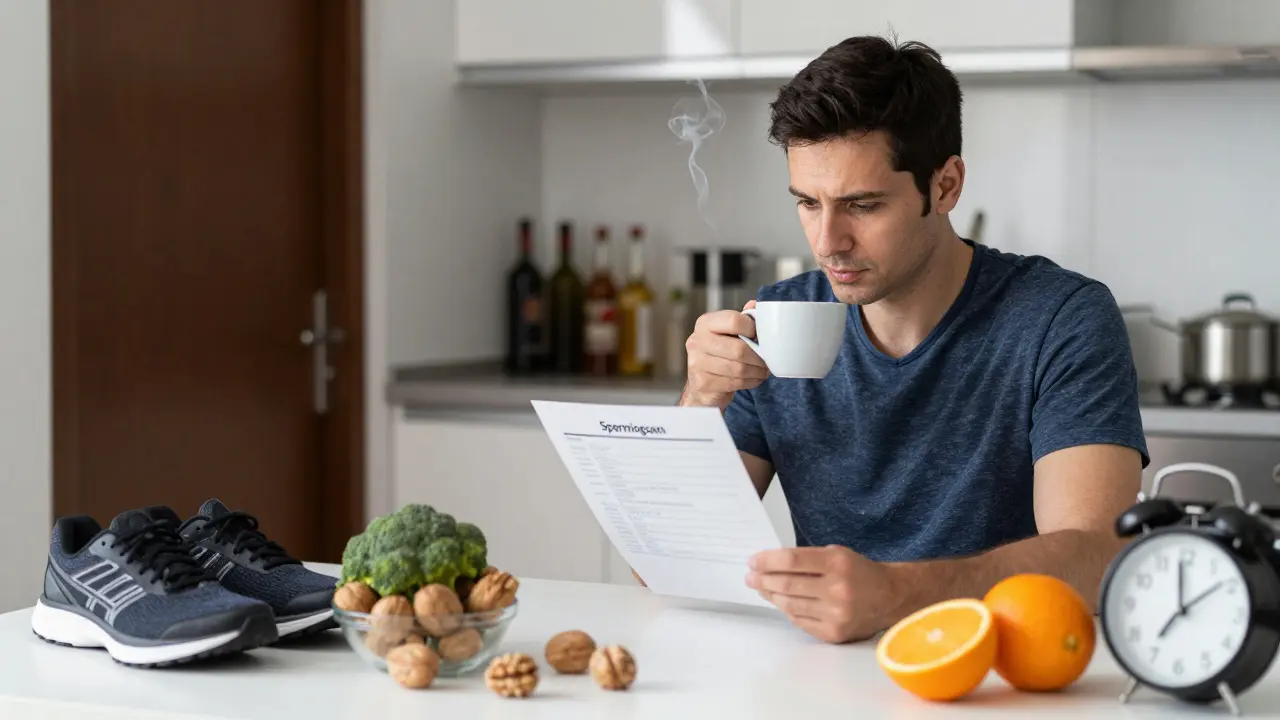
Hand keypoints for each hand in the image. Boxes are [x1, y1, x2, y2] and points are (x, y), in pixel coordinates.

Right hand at [681, 300, 768, 409]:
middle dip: (758, 357)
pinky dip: (751, 381)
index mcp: (705, 323)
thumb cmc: (720, 354)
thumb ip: (743, 319)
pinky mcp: (703, 383)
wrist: (702, 383)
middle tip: (768, 360)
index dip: (752, 328)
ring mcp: (697, 363)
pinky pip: (735, 382)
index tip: (759, 336)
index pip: (733, 320)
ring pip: (739, 368)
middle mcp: (697, 341)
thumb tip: (755, 304)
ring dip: (757, 371)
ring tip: (763, 370)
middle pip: (738, 349)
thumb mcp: (729, 332)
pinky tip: (754, 378)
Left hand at [746, 545, 899, 643]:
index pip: (792, 561)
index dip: (767, 561)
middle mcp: (837, 590)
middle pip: (787, 585)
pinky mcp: (834, 633)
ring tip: (762, 589)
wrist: (890, 597)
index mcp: (837, 564)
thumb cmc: (859, 572)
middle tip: (750, 577)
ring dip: (771, 596)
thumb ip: (806, 559)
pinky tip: (781, 603)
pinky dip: (787, 611)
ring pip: (790, 605)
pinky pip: (800, 621)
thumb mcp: (836, 554)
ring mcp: (836, 614)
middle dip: (763, 580)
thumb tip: (769, 565)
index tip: (753, 561)